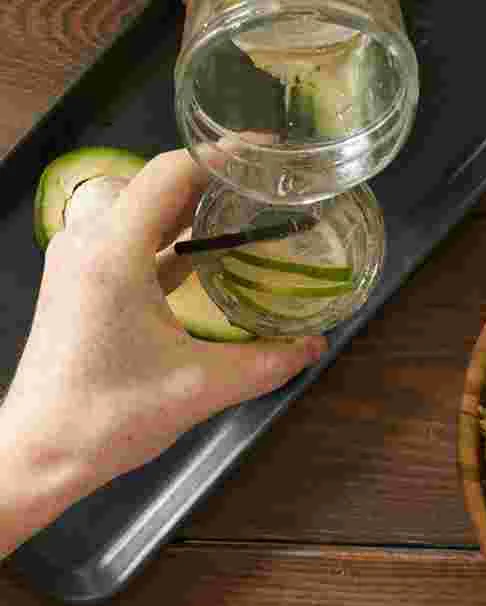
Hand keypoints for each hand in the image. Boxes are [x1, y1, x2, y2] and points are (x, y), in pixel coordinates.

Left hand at [0, 150, 323, 557]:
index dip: (224, 157)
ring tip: (239, 222)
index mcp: (115, 253)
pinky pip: (126, 240)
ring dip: (186, 210)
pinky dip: (165, 239)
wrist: (46, 447)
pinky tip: (202, 261)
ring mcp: (77, 260)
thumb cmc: (113, 415)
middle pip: (155, 184)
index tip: (268, 155)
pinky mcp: (77, 282)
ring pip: (138, 209)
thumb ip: (266, 361)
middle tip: (264, 194)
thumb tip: (315, 344)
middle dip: (211, 182)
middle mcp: (88, 241)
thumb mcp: (203, 388)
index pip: (172, 174)